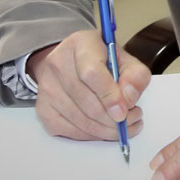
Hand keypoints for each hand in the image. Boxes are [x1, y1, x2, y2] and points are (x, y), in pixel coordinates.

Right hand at [27, 29, 150, 141]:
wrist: (72, 62)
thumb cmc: (101, 60)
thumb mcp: (125, 59)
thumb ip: (135, 75)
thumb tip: (129, 98)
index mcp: (81, 44)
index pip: (92, 73)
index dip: (109, 95)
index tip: (124, 111)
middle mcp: (58, 63)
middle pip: (86, 101)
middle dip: (113, 118)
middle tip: (132, 118)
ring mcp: (47, 87)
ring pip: (79, 120)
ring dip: (106, 129)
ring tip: (123, 123)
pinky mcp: (43, 109)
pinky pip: (70, 131)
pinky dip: (91, 135)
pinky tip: (104, 128)